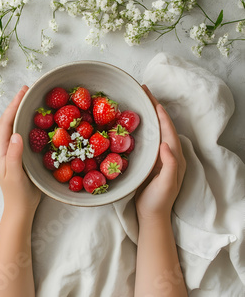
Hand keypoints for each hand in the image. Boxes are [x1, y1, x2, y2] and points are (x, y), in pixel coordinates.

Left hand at [0, 86, 40, 215]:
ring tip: (30, 99)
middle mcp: (2, 148)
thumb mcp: (15, 175)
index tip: (22, 93)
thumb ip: (14, 155)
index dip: (13, 106)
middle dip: (16, 105)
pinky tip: (35, 120)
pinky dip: (26, 123)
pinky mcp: (18, 155)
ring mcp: (10, 151)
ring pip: (13, 126)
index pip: (5, 123)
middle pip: (7, 121)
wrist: (20, 209)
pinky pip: (20, 134)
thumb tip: (16, 134)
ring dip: (20, 112)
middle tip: (27, 90)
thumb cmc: (17, 193)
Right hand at [135, 85, 186, 222]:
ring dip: (148, 115)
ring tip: (139, 102)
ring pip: (155, 130)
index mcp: (174, 156)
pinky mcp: (151, 161)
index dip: (160, 112)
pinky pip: (149, 139)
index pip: (168, 128)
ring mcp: (160, 157)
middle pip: (162, 125)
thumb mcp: (166, 184)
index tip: (150, 97)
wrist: (152, 216)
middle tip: (142, 92)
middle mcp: (169, 153)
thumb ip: (170, 164)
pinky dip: (143, 127)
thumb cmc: (158, 201)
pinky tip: (134, 124)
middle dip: (154, 107)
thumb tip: (165, 144)